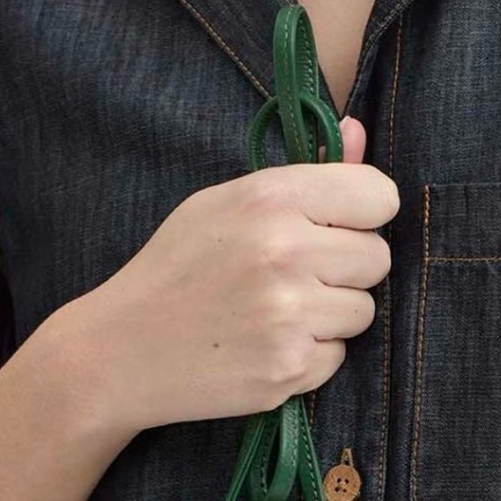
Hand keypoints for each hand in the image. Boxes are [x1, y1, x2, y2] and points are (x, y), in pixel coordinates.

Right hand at [53, 116, 396, 445]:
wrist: (121, 352)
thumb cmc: (175, 271)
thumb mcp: (225, 204)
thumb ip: (303, 174)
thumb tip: (360, 132)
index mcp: (271, 198)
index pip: (379, 196)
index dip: (364, 214)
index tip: (338, 228)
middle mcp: (286, 253)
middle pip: (377, 258)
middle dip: (346, 271)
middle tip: (294, 279)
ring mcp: (289, 315)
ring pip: (363, 311)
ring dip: (330, 317)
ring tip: (275, 314)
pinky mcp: (289, 368)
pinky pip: (336, 358)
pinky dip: (309, 357)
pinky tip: (264, 347)